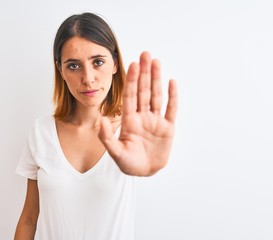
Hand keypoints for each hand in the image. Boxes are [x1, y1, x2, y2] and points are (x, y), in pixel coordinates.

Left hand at [99, 51, 177, 175]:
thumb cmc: (129, 163)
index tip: (132, 64)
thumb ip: (107, 138)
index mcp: (130, 120)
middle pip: (143, 90)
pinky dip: (172, 96)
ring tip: (156, 62)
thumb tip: (100, 121)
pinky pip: (171, 109)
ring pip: (156, 96)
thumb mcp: (116, 152)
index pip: (130, 96)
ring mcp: (156, 121)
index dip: (131, 80)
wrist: (145, 171)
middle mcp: (143, 116)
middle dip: (144, 73)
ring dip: (157, 79)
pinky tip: (171, 82)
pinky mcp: (168, 128)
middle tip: (145, 54)